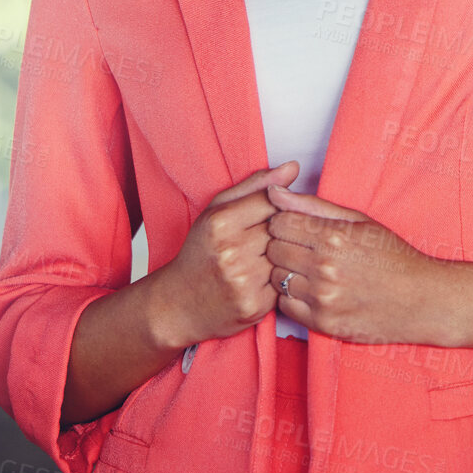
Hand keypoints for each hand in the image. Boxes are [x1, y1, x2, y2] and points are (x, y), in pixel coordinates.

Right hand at [161, 161, 299, 345]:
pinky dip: (279, 278)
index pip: (272, 200)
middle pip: (283, 228)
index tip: (268, 215)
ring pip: (287, 255)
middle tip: (264, 239)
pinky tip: (262, 278)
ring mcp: (244, 280)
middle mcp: (232, 251)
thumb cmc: (200, 251)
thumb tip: (293, 166)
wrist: (179, 303)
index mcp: (221, 222)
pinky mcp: (255, 306)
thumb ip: (255, 186)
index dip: (276, 207)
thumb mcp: (217, 210)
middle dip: (280, 231)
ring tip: (262, 257)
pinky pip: (285, 282)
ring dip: (282, 255)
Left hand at [265, 183, 445, 344]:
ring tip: (309, 271)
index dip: (284, 223)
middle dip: (283, 246)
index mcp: (333, 236)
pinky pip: (284, 306)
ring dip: (286, 273)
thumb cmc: (392, 256)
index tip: (296, 228)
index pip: (278, 222)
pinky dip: (293, 298)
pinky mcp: (323, 323)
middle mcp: (325, 267)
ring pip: (275, 278)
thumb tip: (273, 191)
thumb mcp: (359, 220)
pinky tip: (312, 291)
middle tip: (302, 249)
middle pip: (272, 250)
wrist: (423, 300)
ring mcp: (323, 297)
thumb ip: (312, 205)